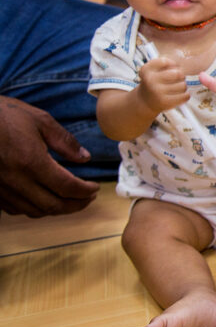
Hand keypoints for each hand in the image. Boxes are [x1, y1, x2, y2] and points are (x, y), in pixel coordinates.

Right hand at [0, 96, 98, 216]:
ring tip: (70, 200)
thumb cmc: (4, 115)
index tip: (95, 188)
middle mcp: (16, 180)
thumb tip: (85, 158)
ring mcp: (2, 188)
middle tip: (88, 199)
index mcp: (31, 162)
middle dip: (76, 205)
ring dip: (56, 209)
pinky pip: (16, 209)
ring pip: (35, 211)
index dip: (85, 191)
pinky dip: (35, 208)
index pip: (67, 187)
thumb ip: (65, 141)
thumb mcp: (40, 120)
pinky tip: (43, 198)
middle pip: (53, 205)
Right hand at [136, 56, 188, 113]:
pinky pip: (185, 96)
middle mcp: (150, 80)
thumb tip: (186, 60)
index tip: (172, 68)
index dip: (173, 64)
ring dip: (183, 86)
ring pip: (183, 85)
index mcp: (146, 69)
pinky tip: (180, 95)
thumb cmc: (154, 82)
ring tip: (176, 88)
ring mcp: (157, 92)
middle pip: (178, 73)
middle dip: (181, 76)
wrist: (145, 101)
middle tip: (177, 79)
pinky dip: (186, 95)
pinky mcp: (165, 102)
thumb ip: (166, 62)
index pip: (166, 61)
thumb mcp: (154, 70)